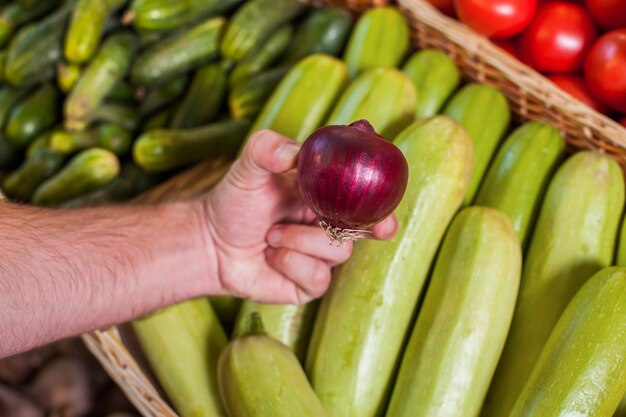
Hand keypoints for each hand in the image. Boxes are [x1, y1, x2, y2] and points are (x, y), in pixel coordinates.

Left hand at [203, 130, 397, 303]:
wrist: (209, 243)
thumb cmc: (232, 201)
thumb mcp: (247, 167)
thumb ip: (265, 149)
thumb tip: (291, 152)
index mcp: (324, 195)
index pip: (363, 196)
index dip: (382, 199)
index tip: (391, 196)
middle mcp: (327, 225)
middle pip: (365, 227)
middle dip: (375, 227)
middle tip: (379, 229)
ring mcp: (319, 256)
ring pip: (338, 251)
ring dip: (302, 240)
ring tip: (272, 234)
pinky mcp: (308, 284)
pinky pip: (318, 277)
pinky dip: (292, 264)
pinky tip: (271, 256)